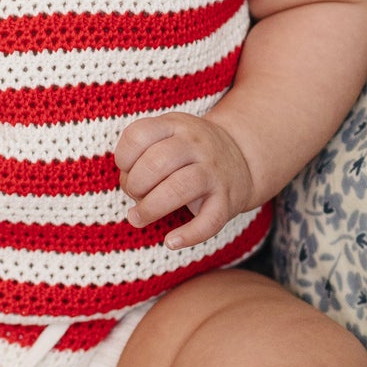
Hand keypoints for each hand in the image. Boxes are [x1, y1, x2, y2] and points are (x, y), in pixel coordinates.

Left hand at [113, 112, 258, 250]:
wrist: (243, 156)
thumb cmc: (190, 153)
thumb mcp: (168, 137)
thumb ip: (142, 156)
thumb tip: (128, 187)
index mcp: (175, 125)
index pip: (138, 135)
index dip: (123, 157)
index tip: (127, 170)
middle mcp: (196, 144)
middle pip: (156, 162)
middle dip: (135, 184)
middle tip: (135, 196)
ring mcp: (214, 171)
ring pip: (179, 188)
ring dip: (151, 208)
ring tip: (137, 218)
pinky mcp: (228, 200)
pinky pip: (210, 220)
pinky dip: (189, 235)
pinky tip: (171, 242)